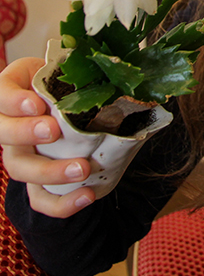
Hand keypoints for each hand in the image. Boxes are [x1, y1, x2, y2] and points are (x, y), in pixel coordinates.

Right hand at [0, 57, 94, 216]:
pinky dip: (62, 203)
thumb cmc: (72, 86)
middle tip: (53, 131)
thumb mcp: (73, 72)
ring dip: (50, 171)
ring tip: (82, 168)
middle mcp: (12, 125)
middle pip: (3, 134)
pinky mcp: (37, 182)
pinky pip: (41, 199)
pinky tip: (87, 196)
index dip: (13, 100)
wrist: (78, 112)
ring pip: (20, 169)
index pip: (1, 94)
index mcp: (16, 94)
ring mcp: (22, 155)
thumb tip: (120, 75)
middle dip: (25, 132)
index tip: (37, 103)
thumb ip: (83, 72)